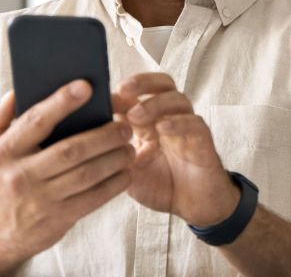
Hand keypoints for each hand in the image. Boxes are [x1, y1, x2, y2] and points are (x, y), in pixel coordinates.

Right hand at [0, 81, 133, 276]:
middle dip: (104, 135)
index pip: (36, 121)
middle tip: (124, 126)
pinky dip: (114, 184)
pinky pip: (93, 198)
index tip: (86, 86)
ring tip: (129, 146)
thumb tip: (14, 93)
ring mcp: (41, 199)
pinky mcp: (58, 219)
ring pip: (87, 174)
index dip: (62, 102)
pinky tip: (126, 172)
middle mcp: (21, 175)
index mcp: (4, 152)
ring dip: (114, 158)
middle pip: (71, 150)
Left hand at [113, 73, 240, 226]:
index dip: (121, 92)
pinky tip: (162, 128)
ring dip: (155, 103)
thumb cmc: (162, 186)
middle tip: (123, 90)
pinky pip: (194, 124)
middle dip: (143, 82)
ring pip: (178, 99)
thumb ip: (114, 152)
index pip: (138, 93)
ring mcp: (187, 127)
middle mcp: (170, 118)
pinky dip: (178, 123)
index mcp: (150, 121)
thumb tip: (88, 137)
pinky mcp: (203, 141)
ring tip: (136, 116)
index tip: (102, 99)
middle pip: (162, 84)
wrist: (193, 207)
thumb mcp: (128, 170)